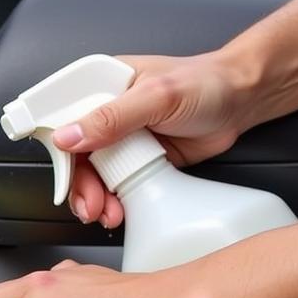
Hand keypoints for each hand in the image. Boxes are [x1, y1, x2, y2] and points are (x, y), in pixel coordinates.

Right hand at [55, 52, 250, 227]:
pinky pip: (113, 184)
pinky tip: (117, 211)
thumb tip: (69, 136)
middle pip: (73, 154)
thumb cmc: (207, 84)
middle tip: (90, 204)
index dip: (55, 145)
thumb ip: (112, 117)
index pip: (62, 115)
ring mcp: (120, 138)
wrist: (243, 101)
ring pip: (91, 173)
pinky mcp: (136, 159)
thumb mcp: (157, 97)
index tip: (59, 172)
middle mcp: (107, 111)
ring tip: (107, 213)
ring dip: (95, 197)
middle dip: (78, 184)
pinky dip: (112, 201)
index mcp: (102, 85)